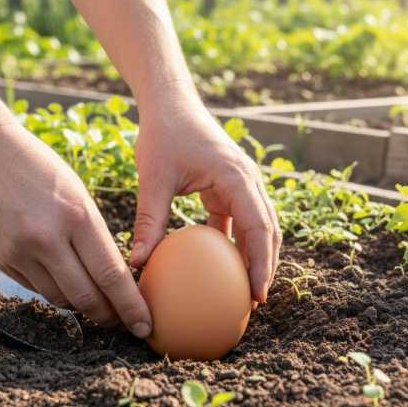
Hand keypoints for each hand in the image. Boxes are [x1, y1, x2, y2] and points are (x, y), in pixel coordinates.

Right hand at [0, 124, 152, 337]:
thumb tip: (112, 276)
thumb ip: (94, 235)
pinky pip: (36, 289)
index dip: (131, 306)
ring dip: (82, 306)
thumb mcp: (78, 194)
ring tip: (96, 303)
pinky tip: (62, 281)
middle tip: (123, 323)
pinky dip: (54, 291)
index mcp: (77, 216)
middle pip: (86, 298)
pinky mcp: (1, 259)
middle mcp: (47, 239)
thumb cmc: (39, 168)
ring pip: (60, 299)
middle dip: (109, 317)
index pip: (111, 275)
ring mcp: (20, 252)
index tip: (144, 325)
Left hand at [129, 91, 281, 302]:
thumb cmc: (163, 135)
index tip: (256, 294)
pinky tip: (220, 270)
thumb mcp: (153, 178)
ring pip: (259, 227)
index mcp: (237, 178)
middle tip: (254, 303)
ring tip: (244, 292)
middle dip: (266, 267)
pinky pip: (238, 221)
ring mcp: (241, 184)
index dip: (261, 264)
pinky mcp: (229, 187)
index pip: (260, 228)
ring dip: (255, 257)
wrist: (169, 103)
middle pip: (269, 231)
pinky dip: (235, 245)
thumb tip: (137, 264)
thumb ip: (148, 221)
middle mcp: (248, 181)